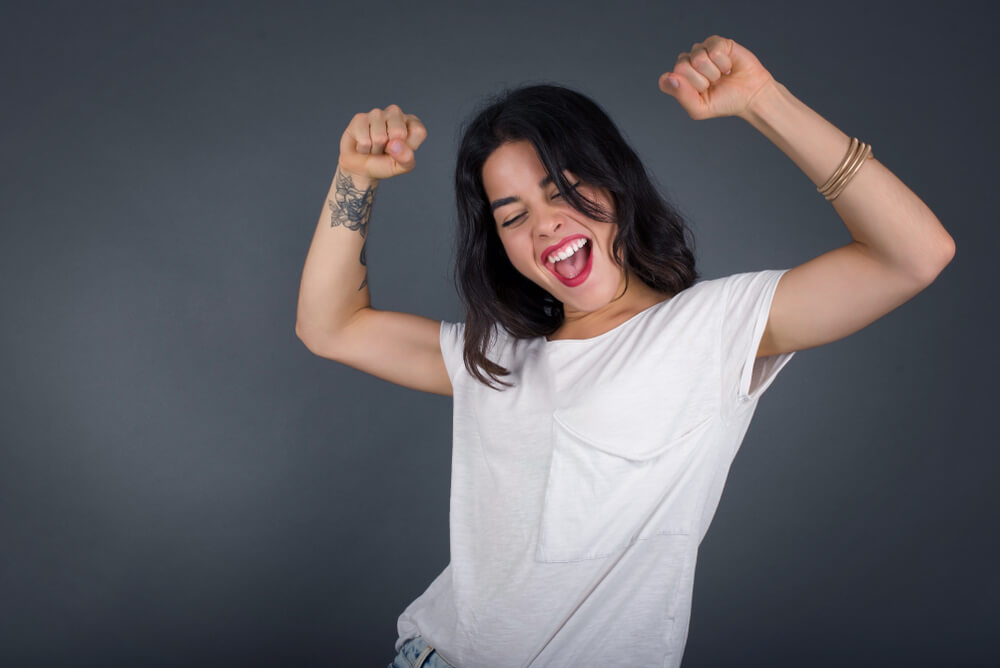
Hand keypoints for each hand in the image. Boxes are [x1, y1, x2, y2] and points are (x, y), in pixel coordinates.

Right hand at [338, 104, 426, 180]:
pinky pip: (364, 140)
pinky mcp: (360, 117)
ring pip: (380, 137)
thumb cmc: (385, 163)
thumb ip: (406, 157)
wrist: (361, 168)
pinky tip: (364, 144)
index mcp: (412, 122)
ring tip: (374, 147)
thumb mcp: (402, 166)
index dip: (408, 147)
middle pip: (399, 132)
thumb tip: (394, 144)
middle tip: (385, 149)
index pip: (418, 132)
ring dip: (375, 149)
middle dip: (390, 149)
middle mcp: (396, 113)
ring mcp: (377, 113)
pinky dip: (363, 149)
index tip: (401, 150)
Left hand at [658, 35, 776, 120]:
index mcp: (679, 79)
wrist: (750, 95)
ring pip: (697, 58)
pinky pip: (713, 50)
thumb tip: (669, 76)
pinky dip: (723, 63)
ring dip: (713, 72)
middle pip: (681, 67)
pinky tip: (728, 66)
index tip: (702, 93)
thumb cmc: (724, 102)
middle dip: (700, 81)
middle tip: (713, 84)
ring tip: (721, 75)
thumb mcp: (699, 108)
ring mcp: (701, 51)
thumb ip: (681, 95)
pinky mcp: (716, 42)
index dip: (687, 89)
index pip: (668, 79)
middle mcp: (687, 62)